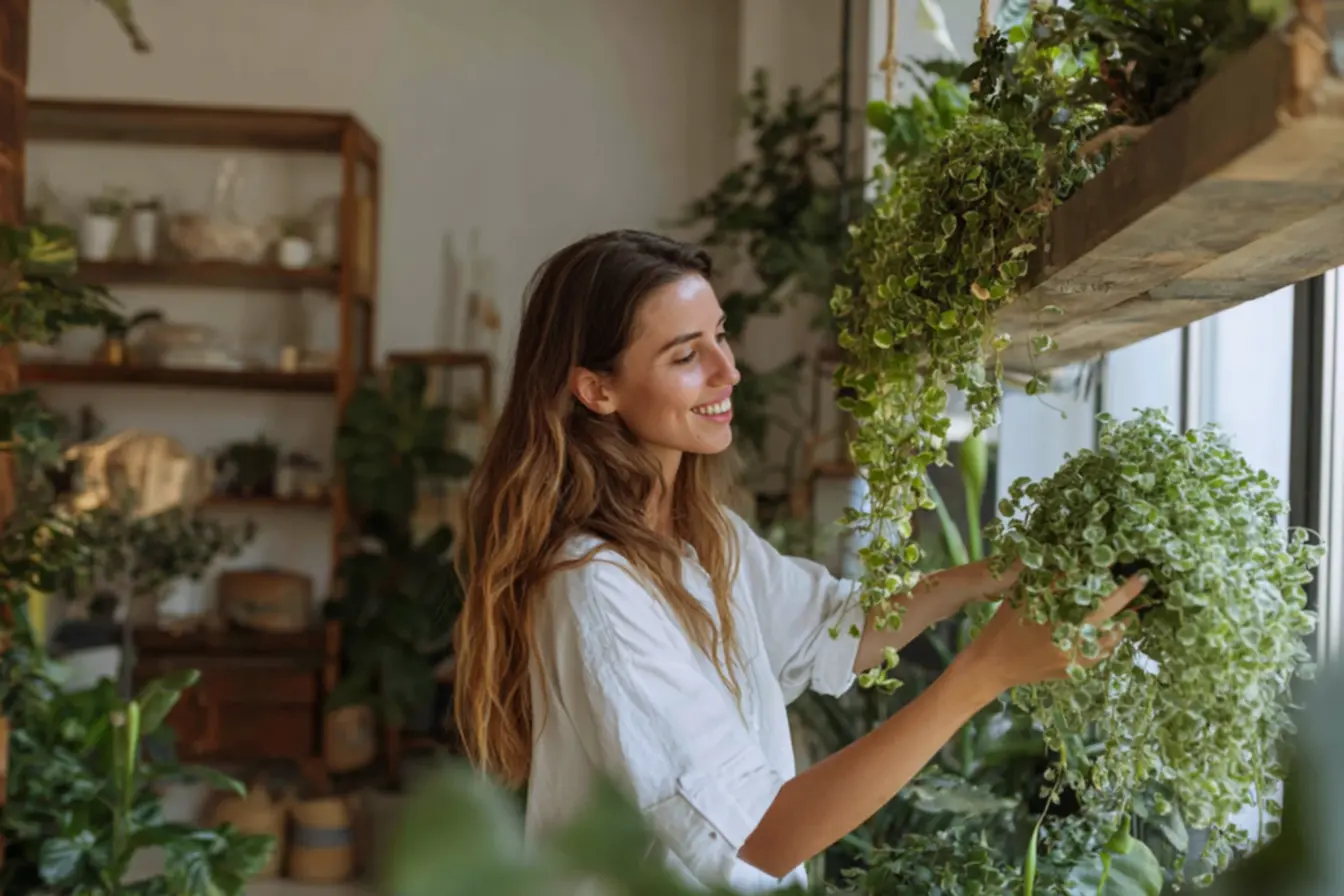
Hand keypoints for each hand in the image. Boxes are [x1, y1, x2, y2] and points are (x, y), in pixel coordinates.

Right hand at [959, 573, 1146, 693]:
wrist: (992, 665)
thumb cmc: (1003, 626)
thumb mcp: (1021, 599)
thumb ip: (1047, 584)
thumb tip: (1072, 563)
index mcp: (1058, 617)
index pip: (1095, 594)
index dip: (1118, 584)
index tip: (1136, 573)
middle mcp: (1071, 637)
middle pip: (1109, 613)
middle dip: (1128, 596)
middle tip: (1142, 581)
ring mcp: (1076, 657)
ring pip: (1111, 637)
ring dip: (1121, 621)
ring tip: (1130, 609)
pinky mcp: (1075, 670)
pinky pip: (1101, 654)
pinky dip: (1108, 641)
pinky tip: (1110, 632)